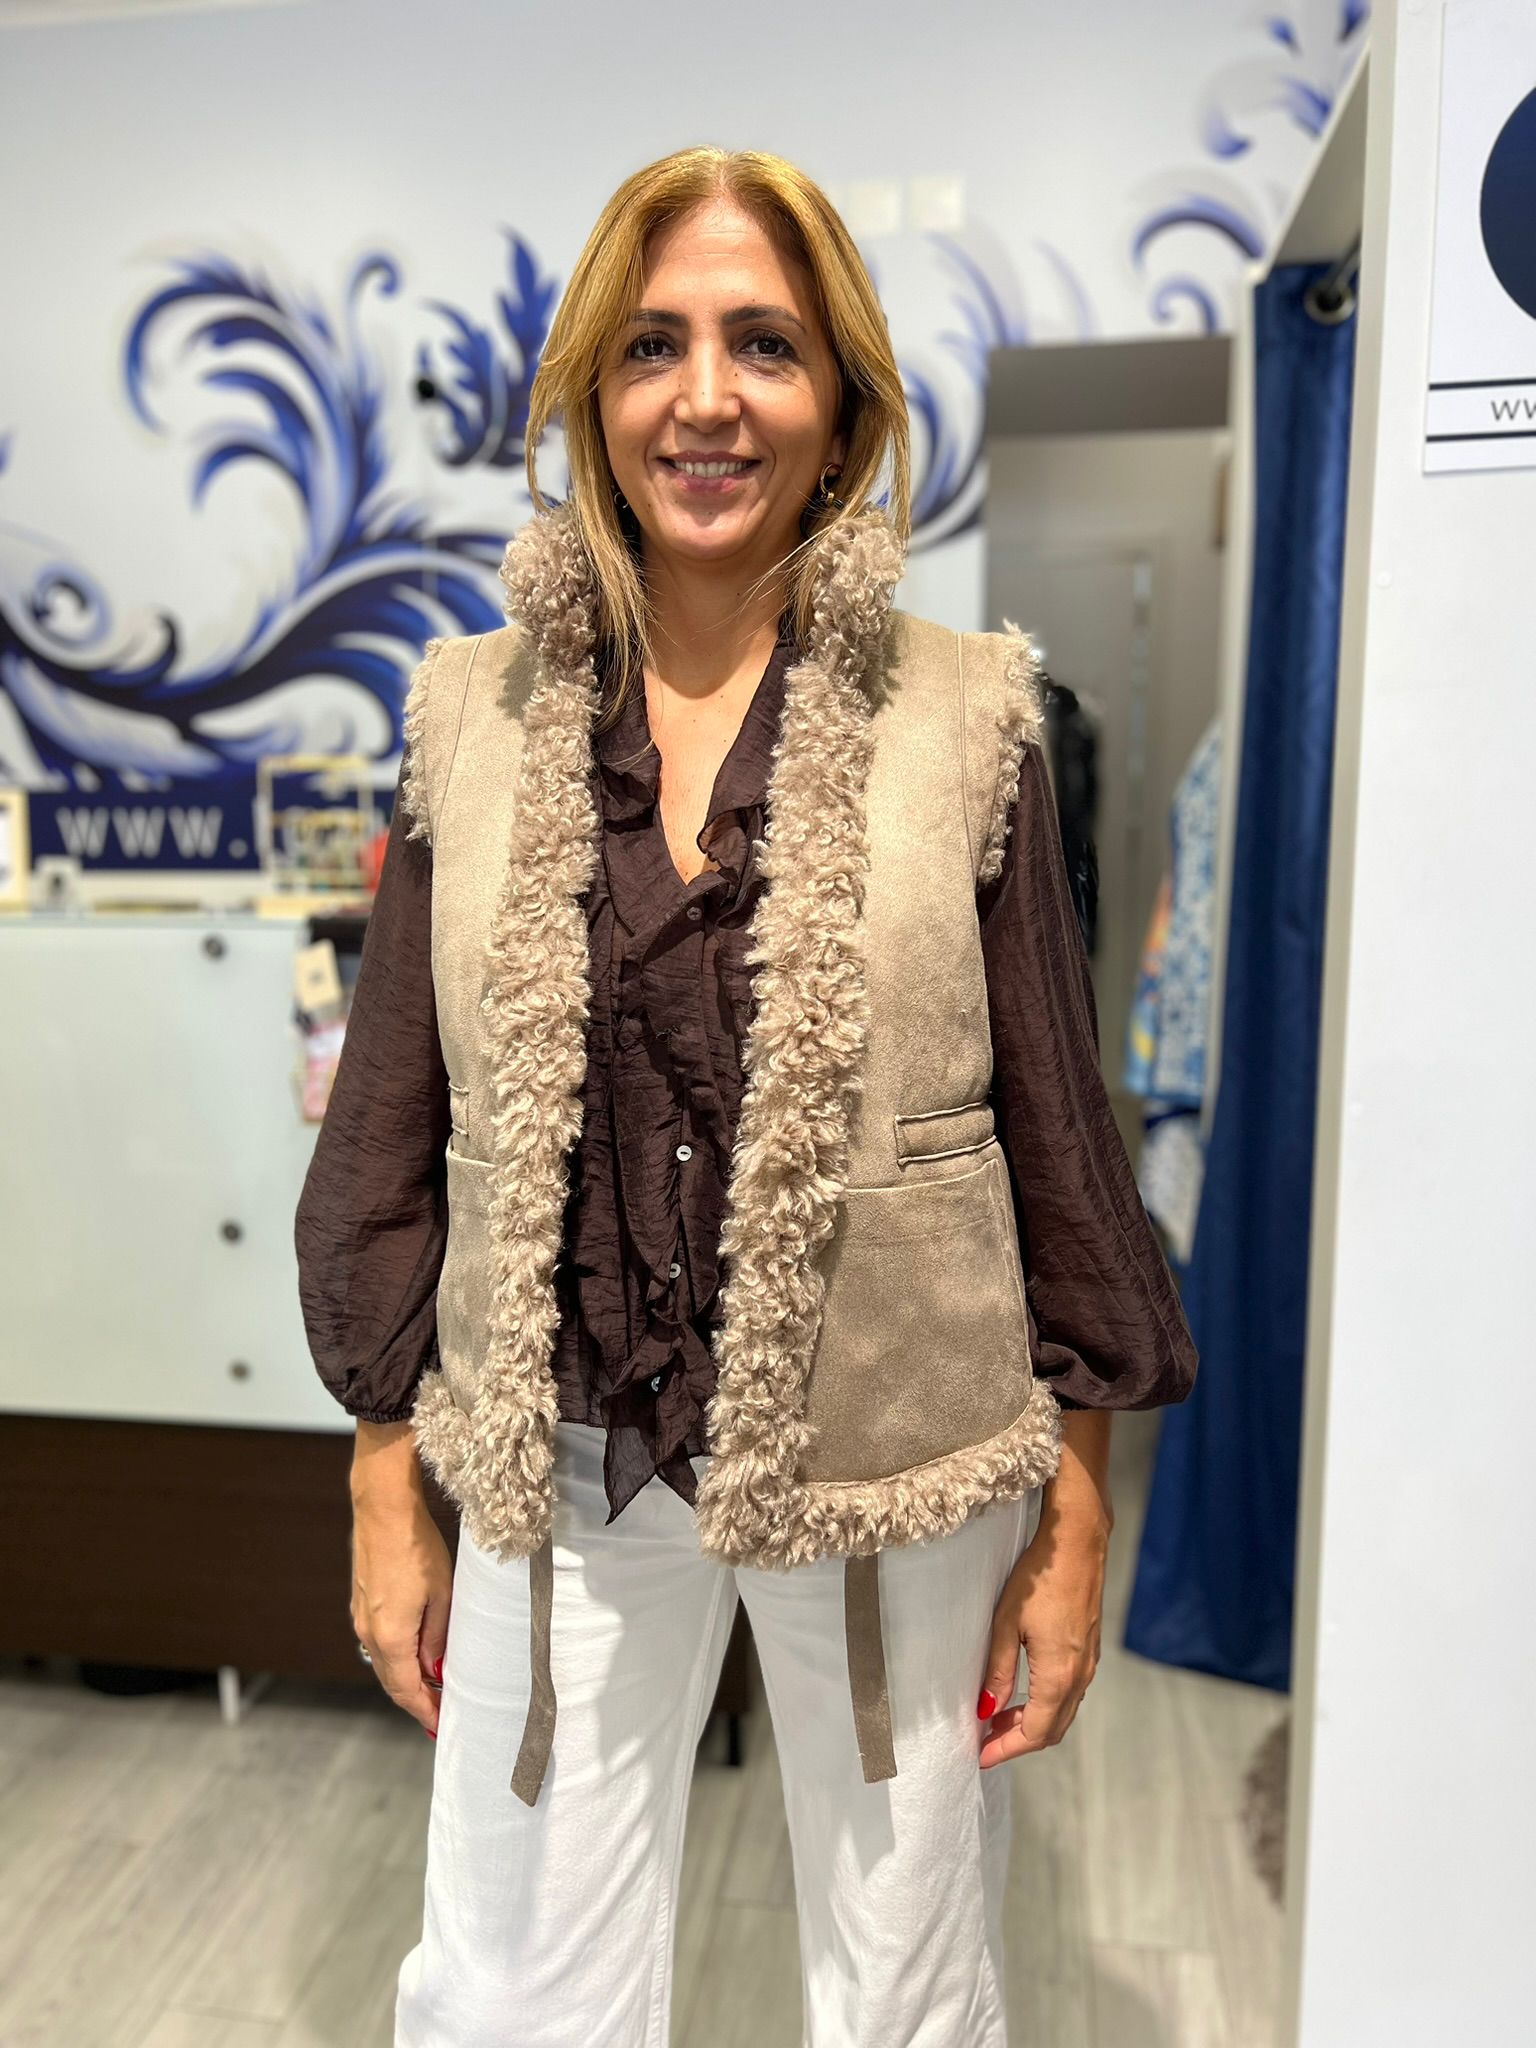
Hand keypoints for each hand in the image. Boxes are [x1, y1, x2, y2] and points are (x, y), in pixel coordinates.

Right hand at [350, 1430, 452, 1738]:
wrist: (383, 1509)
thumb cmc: (417, 1548)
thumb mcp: (442, 1596)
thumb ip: (438, 1639)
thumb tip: (437, 1671)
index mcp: (390, 1637)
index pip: (406, 1691)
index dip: (425, 1712)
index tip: (441, 1726)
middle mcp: (368, 1632)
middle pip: (392, 1681)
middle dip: (416, 1700)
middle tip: (439, 1713)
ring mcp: (361, 1616)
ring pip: (384, 1662)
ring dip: (406, 1678)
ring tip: (433, 1686)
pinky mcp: (362, 1601)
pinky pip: (379, 1641)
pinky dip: (397, 1656)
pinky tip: (416, 1652)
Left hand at [976, 1495, 1109, 1767]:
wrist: (1077, 1545)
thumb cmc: (1039, 1578)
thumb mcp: (1006, 1623)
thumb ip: (998, 1670)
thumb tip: (985, 1710)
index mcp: (1059, 1675)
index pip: (1034, 1732)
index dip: (1006, 1749)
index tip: (980, 1757)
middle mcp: (1079, 1676)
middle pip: (1051, 1730)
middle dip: (1017, 1741)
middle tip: (984, 1742)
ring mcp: (1088, 1664)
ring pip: (1061, 1713)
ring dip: (1031, 1724)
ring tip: (995, 1719)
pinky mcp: (1088, 1651)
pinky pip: (1068, 1694)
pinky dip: (1044, 1706)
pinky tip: (1022, 1694)